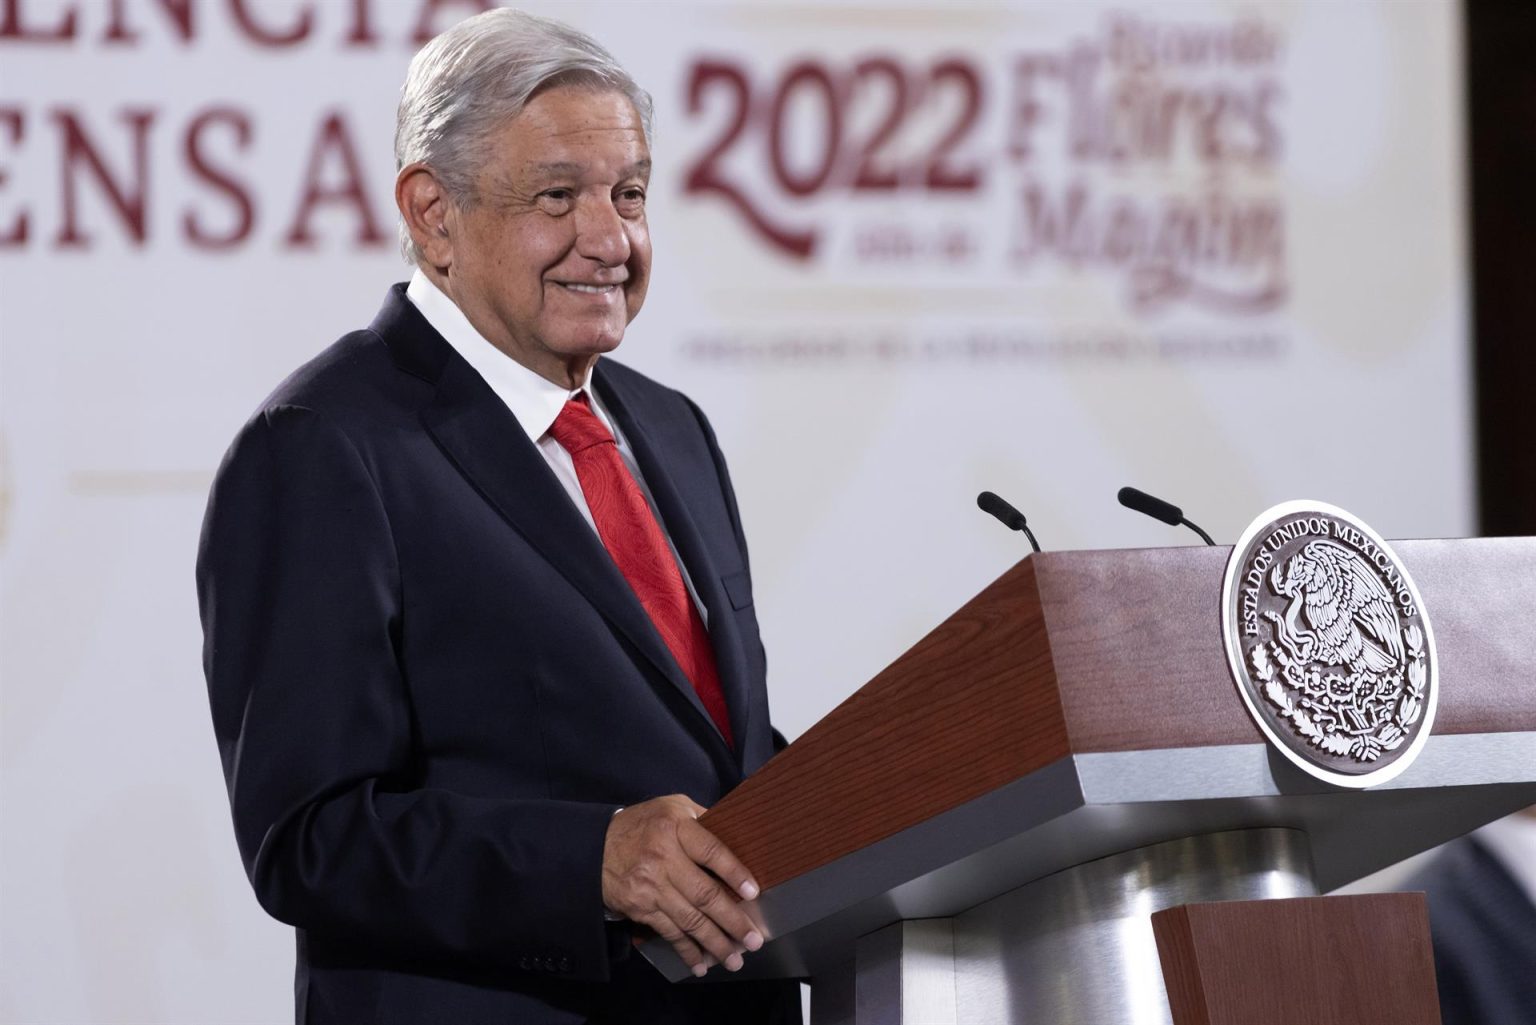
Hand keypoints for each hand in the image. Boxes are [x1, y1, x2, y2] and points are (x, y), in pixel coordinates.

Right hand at [601, 794, 764, 976]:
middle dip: (732, 920)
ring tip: (734, 960)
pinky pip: (669, 932)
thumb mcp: (672, 806)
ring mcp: (651, 887)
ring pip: (689, 919)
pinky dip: (686, 951)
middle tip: (753, 940)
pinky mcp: (641, 909)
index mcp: (676, 827)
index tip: (753, 893)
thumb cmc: (643, 825)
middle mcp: (664, 858)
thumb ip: (702, 818)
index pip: (711, 851)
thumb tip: (737, 834)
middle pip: (704, 894)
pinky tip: (700, 964)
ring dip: (714, 943)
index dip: (734, 873)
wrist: (594, 847)